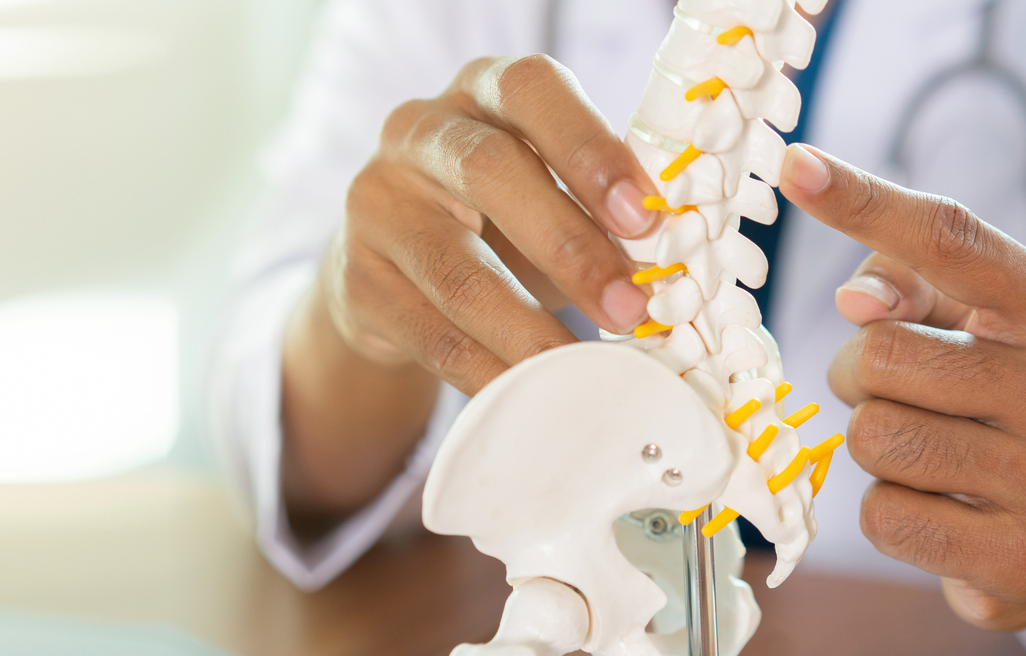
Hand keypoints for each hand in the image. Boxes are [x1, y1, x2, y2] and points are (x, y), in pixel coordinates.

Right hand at [327, 54, 657, 389]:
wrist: (392, 266)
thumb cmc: (500, 218)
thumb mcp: (547, 188)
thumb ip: (599, 208)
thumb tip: (670, 267)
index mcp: (481, 91)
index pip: (531, 89)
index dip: (590, 148)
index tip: (644, 217)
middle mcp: (418, 132)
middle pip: (490, 174)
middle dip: (570, 246)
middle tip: (630, 307)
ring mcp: (377, 205)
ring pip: (456, 271)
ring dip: (530, 327)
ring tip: (585, 367)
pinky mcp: (356, 281)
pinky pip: (430, 333)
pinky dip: (489, 369)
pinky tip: (532, 391)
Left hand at [779, 143, 1025, 628]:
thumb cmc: (1003, 394)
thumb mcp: (977, 322)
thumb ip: (908, 281)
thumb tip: (857, 299)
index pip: (952, 239)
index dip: (863, 201)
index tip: (793, 163)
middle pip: (878, 355)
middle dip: (861, 374)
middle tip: (907, 394)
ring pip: (872, 436)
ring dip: (874, 442)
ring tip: (929, 449)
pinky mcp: (1019, 560)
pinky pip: (880, 515)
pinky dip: (886, 509)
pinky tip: (938, 505)